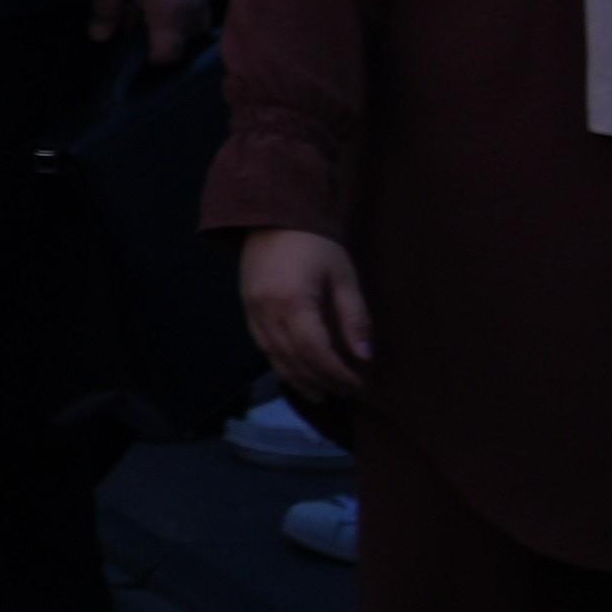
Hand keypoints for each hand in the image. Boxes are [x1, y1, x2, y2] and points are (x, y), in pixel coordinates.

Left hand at [95, 0, 217, 64]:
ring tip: (148, 5)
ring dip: (170, 25)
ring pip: (191, 29)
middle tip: (136, 19)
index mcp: (168, 13)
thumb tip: (100, 36)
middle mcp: (192, 11)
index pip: (167, 54)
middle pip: (180, 44)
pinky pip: (198, 12)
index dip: (151, 58)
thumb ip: (106, 9)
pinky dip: (181, 12)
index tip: (136, 49)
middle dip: (159, 39)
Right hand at [238, 228, 370, 408]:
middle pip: (296, 360)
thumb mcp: (343, 277)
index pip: (317, 352)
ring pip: (276, 359)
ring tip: (322, 395)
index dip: (338, 374)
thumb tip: (364, 357)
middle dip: (323, 381)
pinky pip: (263, 347)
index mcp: (294, 302)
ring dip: (300, 380)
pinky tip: (297, 374)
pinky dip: (281, 365)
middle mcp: (268, 312)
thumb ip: (354, 318)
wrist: (271, 217)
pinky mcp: (247, 311)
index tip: (359, 386)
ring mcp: (253, 313)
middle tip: (348, 393)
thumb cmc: (315, 245)